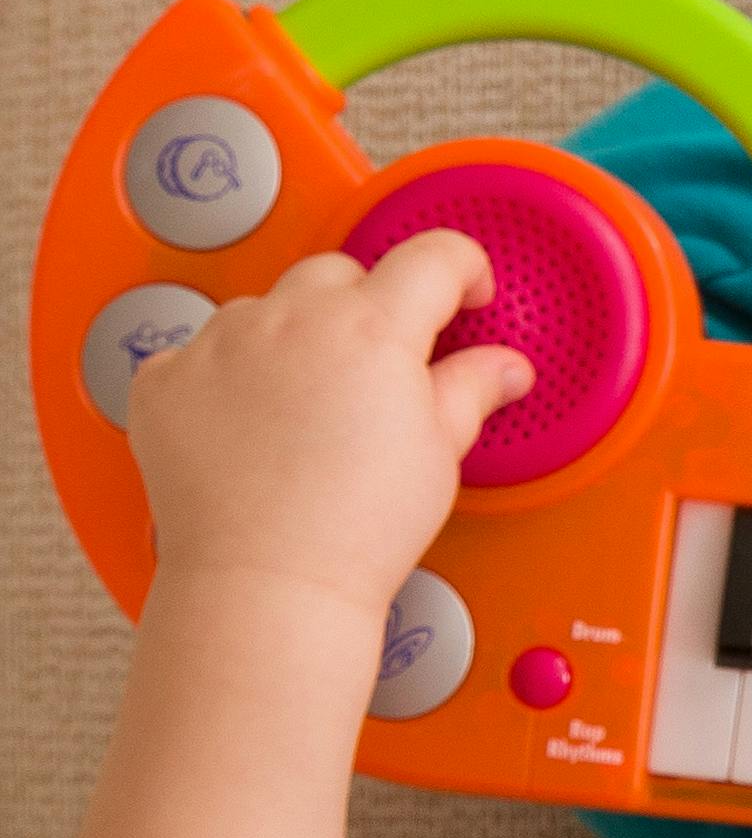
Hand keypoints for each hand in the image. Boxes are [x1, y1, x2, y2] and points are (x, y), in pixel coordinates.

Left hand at [124, 233, 530, 617]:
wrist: (266, 581)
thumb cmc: (355, 526)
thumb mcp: (440, 450)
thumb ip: (472, 388)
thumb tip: (501, 367)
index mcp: (373, 328)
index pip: (433, 257)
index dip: (463, 269)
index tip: (465, 291)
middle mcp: (291, 320)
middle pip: (339, 273)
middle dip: (368, 304)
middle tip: (380, 366)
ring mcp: (219, 346)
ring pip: (265, 309)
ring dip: (291, 337)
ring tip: (306, 405)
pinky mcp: (164, 380)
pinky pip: (196, 352)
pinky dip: (222, 376)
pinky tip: (246, 423)